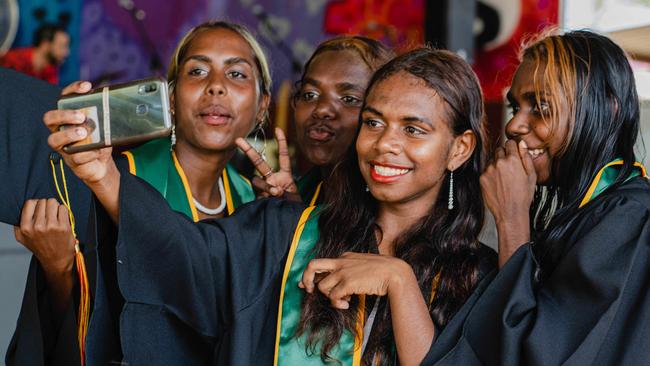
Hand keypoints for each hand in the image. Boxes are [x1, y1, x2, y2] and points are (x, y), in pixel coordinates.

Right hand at [14, 199, 75, 273]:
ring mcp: (51, 226)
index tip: (40, 209)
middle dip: (46, 205)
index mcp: (25, 228)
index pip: (30, 203)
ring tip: (55, 216)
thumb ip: (19, 224)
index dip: (36, 204)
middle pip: (43, 201)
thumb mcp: (23, 238)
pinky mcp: (64, 227)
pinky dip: (63, 211)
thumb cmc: (41, 247)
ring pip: (53, 202)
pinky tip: (61, 219)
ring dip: (55, 207)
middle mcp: (37, 226)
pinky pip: (63, 208)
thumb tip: (24, 208)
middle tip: (49, 214)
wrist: (56, 260)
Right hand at [43, 81, 114, 184]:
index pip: (64, 98)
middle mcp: (60, 130)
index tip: (87, 87)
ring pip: (54, 140)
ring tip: (84, 133)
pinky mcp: (72, 161)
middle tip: (81, 116)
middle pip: (49, 118)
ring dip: (69, 135)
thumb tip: (116, 101)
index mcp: (67, 117)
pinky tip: (97, 151)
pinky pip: (75, 157)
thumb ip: (104, 115)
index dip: (73, 90)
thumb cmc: (99, 141)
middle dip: (64, 115)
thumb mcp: (104, 126)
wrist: (102, 164)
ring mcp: (64, 146)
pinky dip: (87, 154)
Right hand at [236, 128, 300, 201]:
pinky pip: (258, 193)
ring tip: (276, 194)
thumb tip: (273, 189)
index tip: (278, 129)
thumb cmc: (294, 208)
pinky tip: (269, 201)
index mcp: (285, 176)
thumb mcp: (292, 197)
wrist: (290, 222)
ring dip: (266, 186)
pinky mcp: (259, 197)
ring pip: (257, 181)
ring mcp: (264, 188)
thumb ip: (280, 190)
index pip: (283, 157)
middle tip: (238, 140)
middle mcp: (273, 179)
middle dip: (248, 150)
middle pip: (259, 163)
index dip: (281, 142)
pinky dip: (264, 196)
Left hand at [299, 252, 411, 308]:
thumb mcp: (363, 266)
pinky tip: (347, 304)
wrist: (395, 273)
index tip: (308, 285)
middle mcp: (341, 262)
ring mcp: (343, 271)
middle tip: (309, 290)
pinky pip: (333, 296)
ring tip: (343, 301)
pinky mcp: (347, 282)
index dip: (313, 275)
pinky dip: (337, 303)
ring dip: (330, 297)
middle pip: (312, 266)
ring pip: (323, 286)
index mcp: (345, 257)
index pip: (322, 264)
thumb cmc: (383, 271)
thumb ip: (351, 271)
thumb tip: (341, 285)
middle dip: (306, 279)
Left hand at [480, 139, 536, 265]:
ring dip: (496, 164)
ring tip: (504, 178)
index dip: (513, 148)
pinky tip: (497, 183)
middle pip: (499, 150)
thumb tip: (521, 143)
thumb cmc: (523, 196)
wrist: (510, 212)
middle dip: (504, 155)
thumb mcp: (531, 176)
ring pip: (491, 160)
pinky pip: (486, 170)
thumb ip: (526, 157)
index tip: (514, 153)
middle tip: (510, 168)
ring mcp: (488, 170)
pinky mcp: (481, 177)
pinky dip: (490, 174)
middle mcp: (499, 162)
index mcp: (513, 160)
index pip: (510, 143)